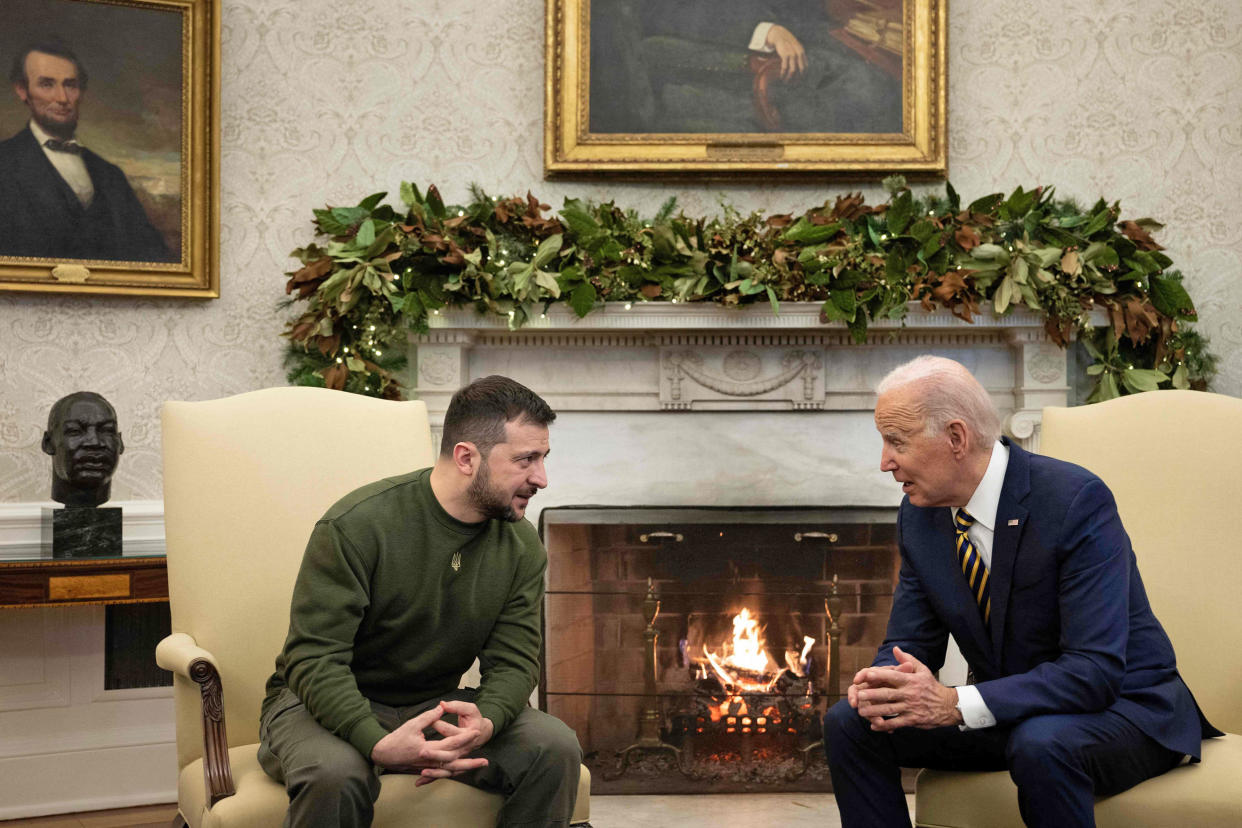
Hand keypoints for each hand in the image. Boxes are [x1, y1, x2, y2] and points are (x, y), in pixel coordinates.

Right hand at [370, 702, 488, 782]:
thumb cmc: (397, 739)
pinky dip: (455, 771)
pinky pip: (443, 772)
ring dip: (466, 768)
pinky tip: (464, 770)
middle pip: (454, 762)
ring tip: (480, 765)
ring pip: (450, 770)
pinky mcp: (426, 769)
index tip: (476, 732)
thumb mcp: (412, 724)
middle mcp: (429, 761)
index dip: (464, 738)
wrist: (383, 754)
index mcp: (426, 749)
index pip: (450, 744)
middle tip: (486, 758)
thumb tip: (442, 707)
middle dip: (470, 760)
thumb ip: (429, 717)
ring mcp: (428, 767)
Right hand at [764, 24, 806, 79]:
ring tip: (786, 82)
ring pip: (792, 70)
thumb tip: (800, 67)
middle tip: (793, 85)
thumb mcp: (796, 48)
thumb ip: (799, 56)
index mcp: (802, 53)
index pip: (805, 67)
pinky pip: (784, 67)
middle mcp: (799, 54)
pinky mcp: (785, 55)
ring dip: (789, 78)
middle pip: (801, 70)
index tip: (799, 81)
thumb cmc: (787, 43)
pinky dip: (783, 73)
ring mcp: (792, 54)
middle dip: (797, 79)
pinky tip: (781, 77)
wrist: (780, 36)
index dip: (803, 75)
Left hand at [851, 646, 961, 731]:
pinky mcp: (912, 720)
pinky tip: (874, 725)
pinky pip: (896, 723)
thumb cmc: (932, 686)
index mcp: (910, 680)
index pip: (893, 676)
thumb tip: (895, 648)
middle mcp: (909, 694)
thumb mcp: (922, 670)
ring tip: (860, 711)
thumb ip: (907, 660)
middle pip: (887, 694)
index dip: (879, 675)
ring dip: (874, 711)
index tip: (866, 674)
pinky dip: (885, 725)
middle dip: (871, 695)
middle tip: (857, 695)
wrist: (948, 706)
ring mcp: (910, 708)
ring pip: (889, 710)